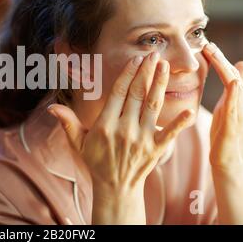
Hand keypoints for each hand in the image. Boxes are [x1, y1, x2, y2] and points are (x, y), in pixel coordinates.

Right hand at [47, 52, 193, 222]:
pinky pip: (169, 133)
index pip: (118, 93)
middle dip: (145, 72)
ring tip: (165, 66)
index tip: (135, 59)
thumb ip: (68, 122)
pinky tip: (190, 110)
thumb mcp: (78, 142)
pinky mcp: (156, 149)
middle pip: (136, 94)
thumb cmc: (96, 160)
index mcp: (105, 125)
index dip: (127, 74)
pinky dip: (180, 122)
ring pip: (152, 106)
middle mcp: (124, 130)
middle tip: (154, 54)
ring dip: (159, 84)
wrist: (115, 187)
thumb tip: (52, 107)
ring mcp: (141, 139)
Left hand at [203, 42, 242, 170]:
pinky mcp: (234, 123)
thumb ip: (232, 88)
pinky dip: (233, 93)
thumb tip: (239, 67)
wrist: (229, 161)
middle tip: (208, 44)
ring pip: (235, 85)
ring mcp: (241, 111)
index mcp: (238, 96)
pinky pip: (235, 106)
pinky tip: (231, 82)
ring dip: (225, 68)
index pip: (228, 72)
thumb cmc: (226, 132)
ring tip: (214, 54)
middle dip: (220, 58)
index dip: (219, 58)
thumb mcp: (227, 106)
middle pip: (232, 74)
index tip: (206, 44)